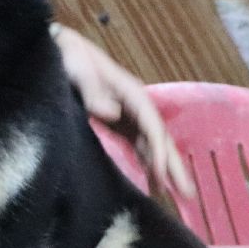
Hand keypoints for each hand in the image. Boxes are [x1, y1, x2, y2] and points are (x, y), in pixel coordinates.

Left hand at [51, 24, 195, 198]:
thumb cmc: (68, 57)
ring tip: (178, 197)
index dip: (158, 148)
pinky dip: (148, 165)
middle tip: (189, 194)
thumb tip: (114, 113)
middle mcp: (134, 104)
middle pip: (160, 136)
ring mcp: (128, 114)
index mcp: (129, 91)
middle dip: (174, 165)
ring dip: (165, 170)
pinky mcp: (118, 123)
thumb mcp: (76, 68)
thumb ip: (92, 89)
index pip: (151, 123)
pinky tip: (154, 184)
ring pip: (153, 145)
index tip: (162, 172)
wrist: (59, 50)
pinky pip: (139, 146)